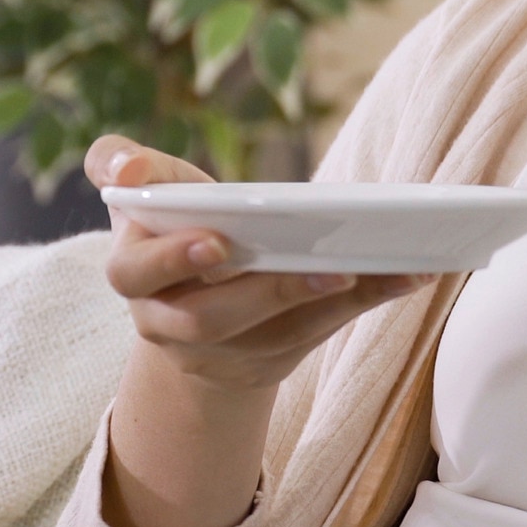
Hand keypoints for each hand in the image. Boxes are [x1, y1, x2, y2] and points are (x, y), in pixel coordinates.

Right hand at [90, 137, 429, 395]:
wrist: (189, 311)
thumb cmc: (173, 228)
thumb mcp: (147, 195)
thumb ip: (121, 165)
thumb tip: (126, 167)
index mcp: (135, 276)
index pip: (137, 272)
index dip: (173, 258)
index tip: (217, 239)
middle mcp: (169, 325)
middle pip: (210, 319)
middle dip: (266, 292)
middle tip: (324, 266)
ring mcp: (220, 354)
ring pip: (274, 336)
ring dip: (327, 303)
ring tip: (376, 266)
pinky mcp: (268, 361)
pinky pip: (317, 336)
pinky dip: (362, 304)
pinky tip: (405, 275)